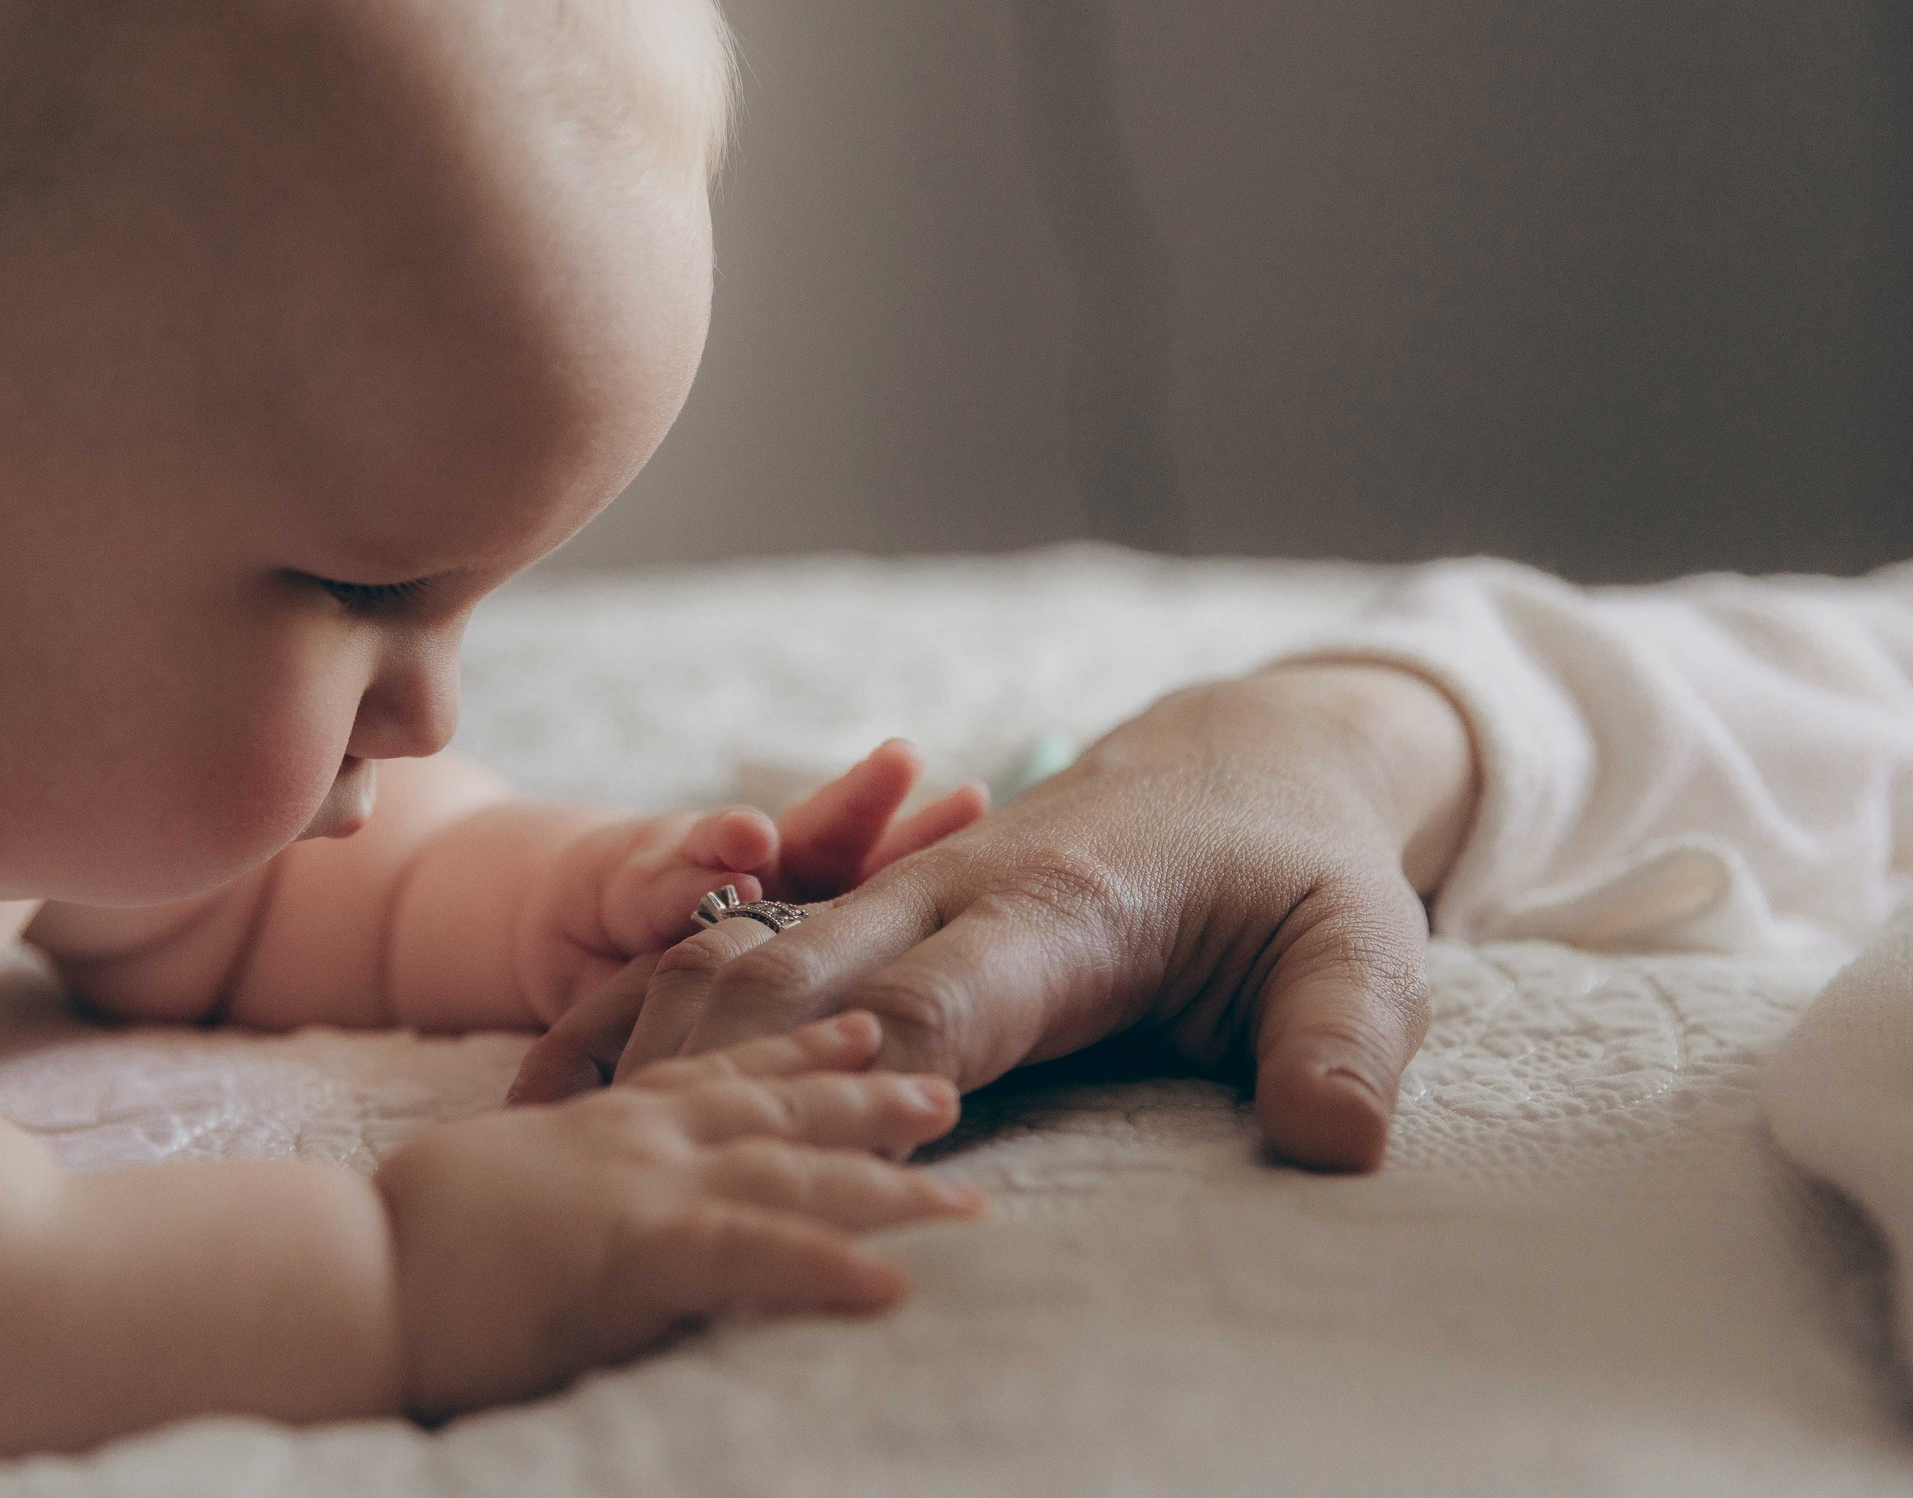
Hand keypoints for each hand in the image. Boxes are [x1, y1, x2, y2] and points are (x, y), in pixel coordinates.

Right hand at [377, 1013, 981, 1418]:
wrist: (348, 1268)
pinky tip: (896, 1289)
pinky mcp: (641, 1244)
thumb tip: (591, 1218)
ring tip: (969, 1201)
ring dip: (888, 1183)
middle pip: (780, 1108)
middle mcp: (642, 1136)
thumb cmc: (403, 1242)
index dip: (799, 1053)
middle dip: (872, 1098)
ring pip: (795, 1170)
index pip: (722, 1070)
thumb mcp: (505, 1193)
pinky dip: (832, 1266)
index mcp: (610, 1122)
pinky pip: (758, 1253)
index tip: (866, 1029)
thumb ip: (565, 1188)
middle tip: (950, 1088)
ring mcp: (647, 1181)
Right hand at [510, 667, 1478, 1172]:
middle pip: (803, 973)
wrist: (1248, 758)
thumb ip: (1346, 1042)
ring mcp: (909, 894)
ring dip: (660, 1028)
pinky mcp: (882, 910)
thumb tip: (1339, 1149)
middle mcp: (960, 891)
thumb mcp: (1363, 949)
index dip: (862, 1066)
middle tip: (606, 1153)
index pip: (941, 994)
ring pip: (750, 955)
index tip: (787, 1135)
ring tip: (549, 1119)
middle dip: (712, 1059)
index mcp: (1065, 904)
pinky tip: (577, 1066)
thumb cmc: (1301, 873)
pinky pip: (747, 950)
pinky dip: (659, 1001)